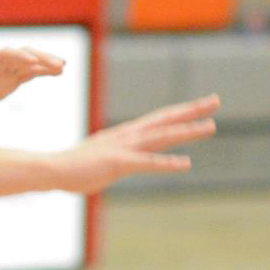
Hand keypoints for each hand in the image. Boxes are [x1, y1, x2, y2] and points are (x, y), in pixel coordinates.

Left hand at [0, 44, 65, 119]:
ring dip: (45, 63)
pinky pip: (28, 74)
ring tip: (64, 67)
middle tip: (60, 65)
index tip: (35, 63)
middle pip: (21, 55)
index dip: (20, 57)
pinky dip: (43, 72)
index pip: (5, 56)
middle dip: (40, 58)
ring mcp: (4, 74)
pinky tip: (57, 73)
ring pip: (28, 63)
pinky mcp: (8, 82)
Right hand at [45, 95, 218, 192]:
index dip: (183, 111)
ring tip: (212, 127)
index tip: (204, 104)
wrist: (52, 170)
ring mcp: (124, 147)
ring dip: (188, 132)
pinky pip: (147, 163)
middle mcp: (129, 135)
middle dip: (192, 110)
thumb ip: (123, 158)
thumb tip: (130, 161)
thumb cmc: (77, 168)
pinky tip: (186, 164)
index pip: (161, 119)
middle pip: (166, 119)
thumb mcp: (107, 159)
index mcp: (127, 134)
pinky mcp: (118, 163)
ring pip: (162, 136)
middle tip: (216, 100)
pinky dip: (167, 163)